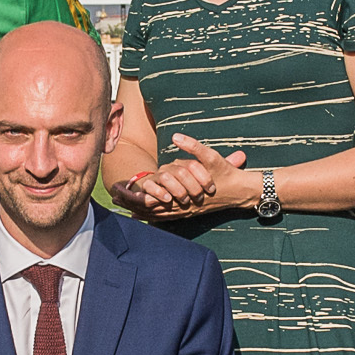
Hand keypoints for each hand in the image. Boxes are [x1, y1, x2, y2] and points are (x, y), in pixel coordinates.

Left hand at [116, 134, 248, 217]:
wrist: (240, 191)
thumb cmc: (225, 173)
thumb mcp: (210, 156)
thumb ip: (193, 146)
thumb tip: (175, 136)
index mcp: (182, 194)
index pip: (150, 198)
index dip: (133, 194)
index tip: (118, 189)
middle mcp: (181, 206)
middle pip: (149, 208)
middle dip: (130, 202)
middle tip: (113, 198)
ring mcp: (184, 211)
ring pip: (156, 215)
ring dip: (138, 210)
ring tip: (121, 206)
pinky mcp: (188, 213)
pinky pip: (165, 218)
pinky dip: (151, 217)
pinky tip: (140, 216)